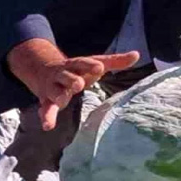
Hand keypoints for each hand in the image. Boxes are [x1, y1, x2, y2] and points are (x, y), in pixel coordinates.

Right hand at [8, 39, 140, 130]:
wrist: (44, 70)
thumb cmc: (77, 70)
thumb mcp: (94, 63)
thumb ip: (115, 61)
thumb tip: (137, 55)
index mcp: (76, 65)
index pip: (82, 63)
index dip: (90, 65)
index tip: (100, 67)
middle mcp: (63, 74)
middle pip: (66, 76)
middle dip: (72, 80)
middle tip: (79, 84)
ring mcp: (54, 87)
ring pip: (55, 91)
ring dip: (58, 95)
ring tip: (64, 100)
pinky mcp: (47, 101)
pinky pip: (46, 109)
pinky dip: (46, 117)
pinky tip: (48, 126)